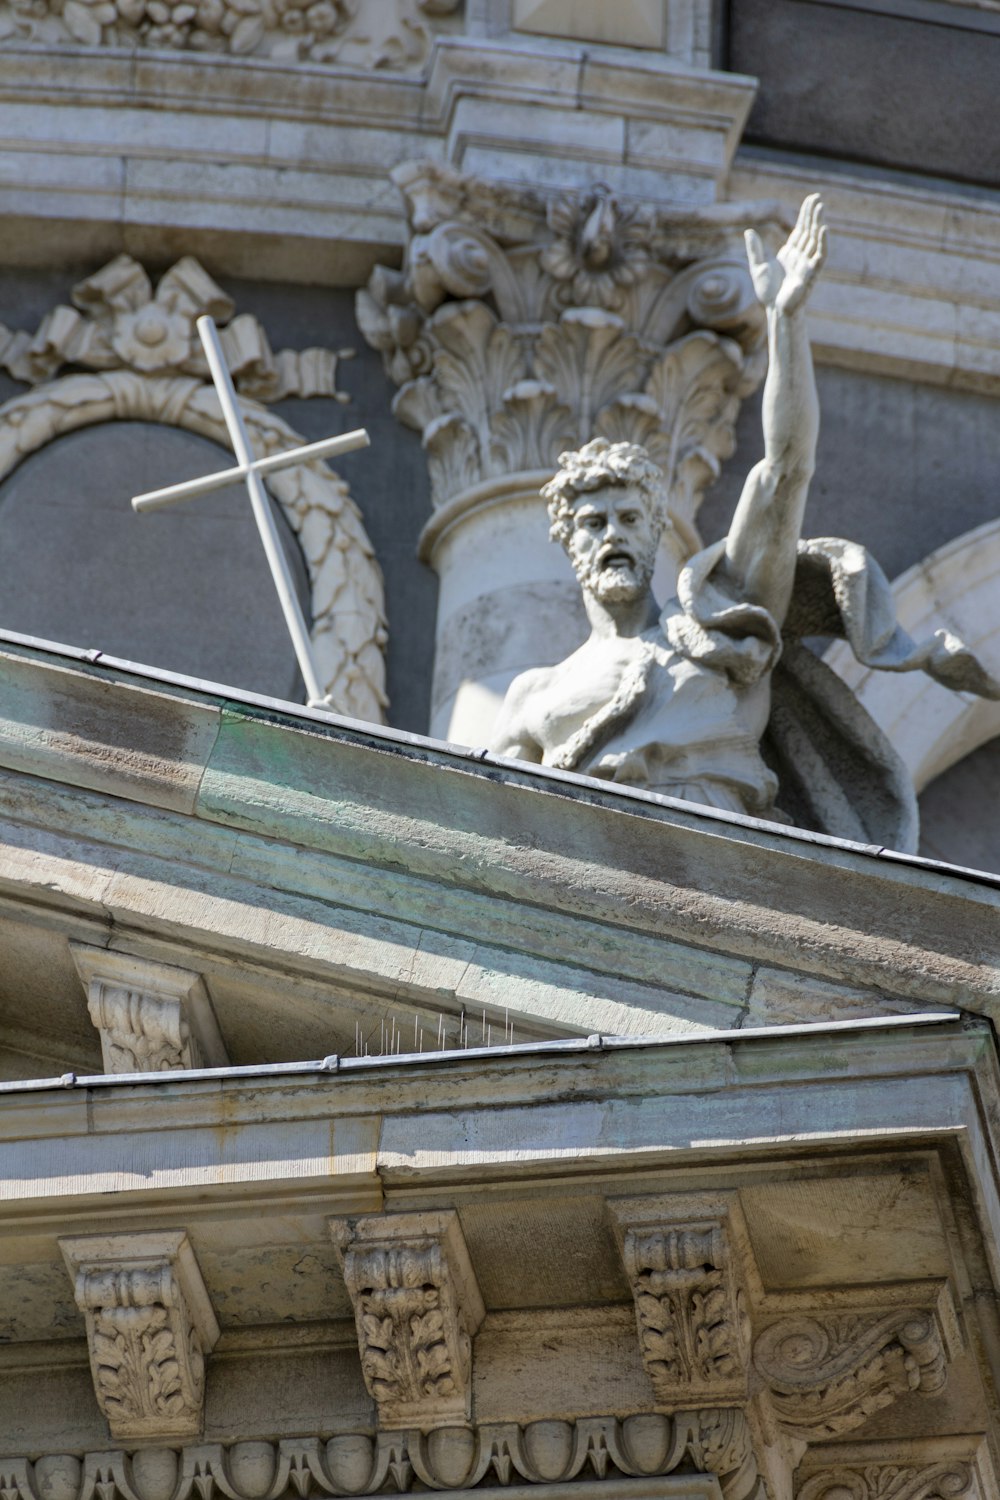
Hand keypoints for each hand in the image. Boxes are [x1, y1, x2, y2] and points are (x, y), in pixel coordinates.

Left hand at [745, 194, 826, 314]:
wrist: (774, 311)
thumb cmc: (768, 293)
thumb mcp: (757, 267)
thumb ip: (755, 249)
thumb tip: (748, 231)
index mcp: (790, 253)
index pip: (800, 229)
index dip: (805, 214)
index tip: (810, 199)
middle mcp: (801, 256)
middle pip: (809, 230)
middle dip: (813, 214)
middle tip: (817, 197)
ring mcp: (807, 263)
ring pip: (815, 239)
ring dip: (818, 223)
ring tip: (820, 207)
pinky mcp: (811, 273)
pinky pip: (820, 256)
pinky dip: (823, 243)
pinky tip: (824, 229)